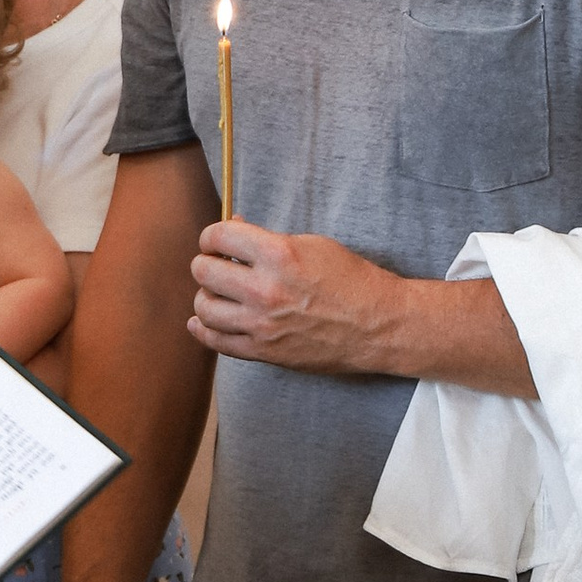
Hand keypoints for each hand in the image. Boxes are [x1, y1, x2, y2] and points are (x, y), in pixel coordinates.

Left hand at [190, 219, 412, 374]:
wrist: (378, 326)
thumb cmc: (350, 280)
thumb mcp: (313, 245)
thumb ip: (267, 238)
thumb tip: (231, 228)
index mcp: (279, 254)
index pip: (219, 237)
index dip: (212, 236)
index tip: (216, 242)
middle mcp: (265, 290)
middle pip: (203, 271)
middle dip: (207, 263)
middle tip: (217, 265)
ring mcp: (262, 325)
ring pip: (203, 308)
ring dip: (206, 296)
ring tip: (219, 293)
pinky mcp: (264, 352)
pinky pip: (216, 341)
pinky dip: (203, 328)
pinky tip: (205, 320)